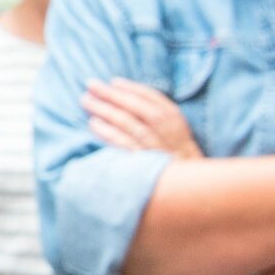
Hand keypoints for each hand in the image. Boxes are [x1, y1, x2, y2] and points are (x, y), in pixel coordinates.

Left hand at [84, 79, 201, 158]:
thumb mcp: (176, 139)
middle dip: (115, 95)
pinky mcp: (146, 167)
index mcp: (178, 125)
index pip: (155, 100)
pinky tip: (94, 124)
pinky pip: (125, 146)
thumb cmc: (177, 162)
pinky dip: (109, 133)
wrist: (188, 192)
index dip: (134, 89)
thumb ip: (159, 120)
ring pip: (131, 125)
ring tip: (87, 101)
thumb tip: (128, 100)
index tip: (114, 81)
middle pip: (140, 109)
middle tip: (92, 84)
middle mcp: (169, 136)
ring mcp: (158, 152)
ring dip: (107, 111)